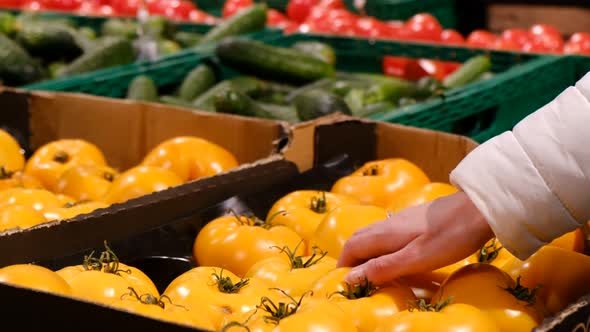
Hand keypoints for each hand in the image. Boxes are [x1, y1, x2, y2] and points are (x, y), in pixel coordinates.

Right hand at [337, 191, 493, 284]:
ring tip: (370, 268)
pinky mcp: (413, 219)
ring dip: (364, 251)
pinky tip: (393, 253)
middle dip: (350, 257)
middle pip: (358, 239)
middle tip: (352, 277)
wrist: (478, 208)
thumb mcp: (416, 258)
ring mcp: (400, 219)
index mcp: (384, 234)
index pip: (352, 247)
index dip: (343, 265)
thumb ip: (383, 267)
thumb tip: (351, 277)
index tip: (342, 281)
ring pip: (372, 234)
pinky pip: (385, 232)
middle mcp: (387, 223)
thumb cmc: (450, 235)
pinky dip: (378, 245)